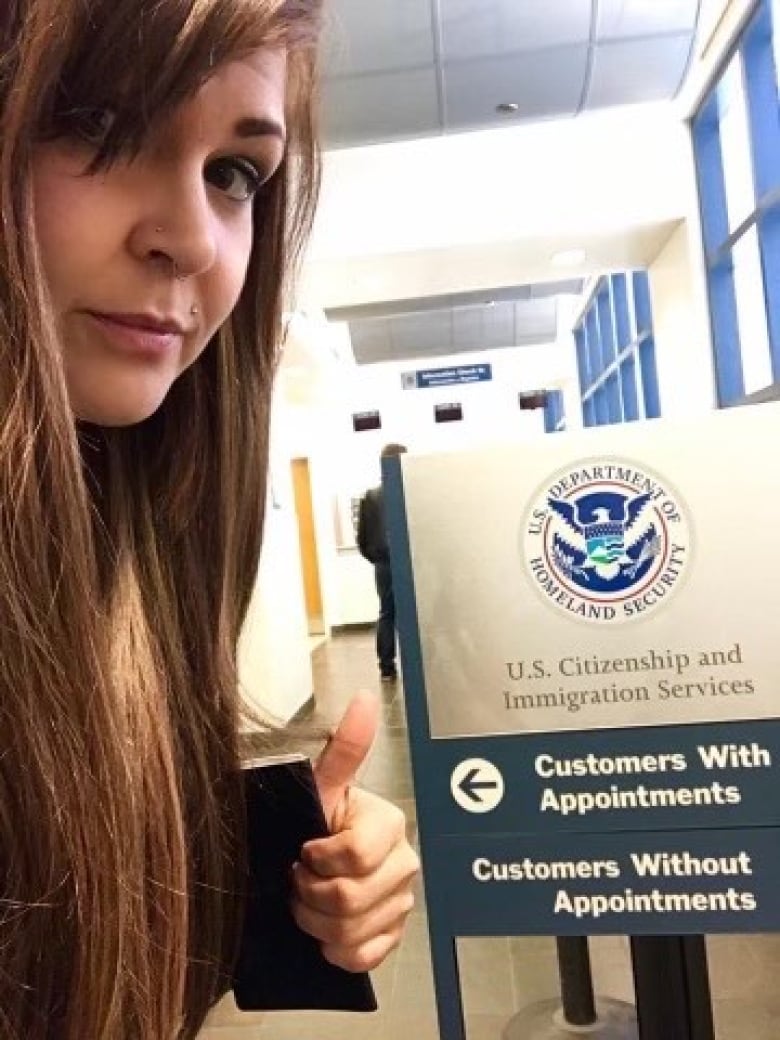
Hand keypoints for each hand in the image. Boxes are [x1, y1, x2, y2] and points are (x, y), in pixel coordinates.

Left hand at [290, 691, 419, 971]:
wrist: (313, 863)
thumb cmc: (315, 823)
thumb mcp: (323, 787)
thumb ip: (345, 748)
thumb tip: (363, 699)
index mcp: (389, 825)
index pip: (353, 857)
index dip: (316, 860)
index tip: (303, 849)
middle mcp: (403, 862)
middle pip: (348, 899)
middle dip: (309, 894)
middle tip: (298, 879)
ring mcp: (401, 902)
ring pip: (351, 933)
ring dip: (315, 923)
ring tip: (306, 901)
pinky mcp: (393, 935)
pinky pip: (364, 958)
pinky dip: (335, 951)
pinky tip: (325, 931)